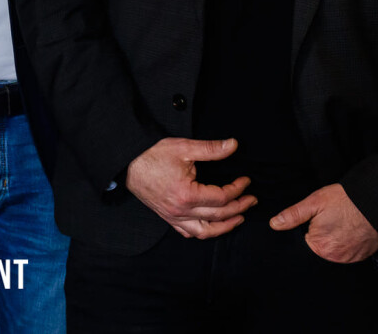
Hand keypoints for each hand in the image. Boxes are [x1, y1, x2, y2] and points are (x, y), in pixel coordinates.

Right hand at [124, 138, 255, 238]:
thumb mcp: (183, 148)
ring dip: (225, 227)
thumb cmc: (152, 154)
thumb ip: (211, 149)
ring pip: (205, 232)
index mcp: (187, 194)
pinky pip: (188, 232)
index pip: (222, 197)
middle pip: (219, 215)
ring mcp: (173, 217)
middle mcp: (181, 211)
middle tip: (251, 199)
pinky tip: (211, 225)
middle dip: (239, 208)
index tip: (246, 181)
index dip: (238, 189)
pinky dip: (203, 231)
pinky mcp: (167, 217)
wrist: (126, 162)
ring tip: (238, 218)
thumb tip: (233, 145)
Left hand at [269, 183, 377, 262]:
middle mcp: (335, 257)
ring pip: (334, 250)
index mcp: (319, 246)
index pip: (304, 243)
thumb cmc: (345, 200)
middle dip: (320, 235)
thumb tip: (274, 224)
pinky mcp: (362, 256)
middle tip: (330, 219)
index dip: (307, 229)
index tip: (315, 220)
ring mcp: (350, 258)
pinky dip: (347, 242)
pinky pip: (348, 252)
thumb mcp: (314, 202)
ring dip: (334, 239)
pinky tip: (349, 229)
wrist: (376, 201)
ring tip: (340, 223)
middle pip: (319, 248)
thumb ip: (293, 215)